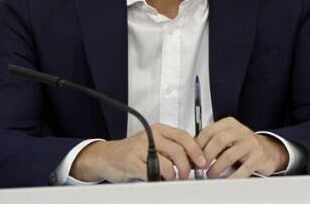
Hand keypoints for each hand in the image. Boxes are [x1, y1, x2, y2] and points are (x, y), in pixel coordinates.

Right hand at [71, 123, 207, 181]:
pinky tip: (158, 180)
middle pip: (178, 151)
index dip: (196, 150)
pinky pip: (152, 173)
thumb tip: (195, 158)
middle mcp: (150, 135)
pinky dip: (158, 180)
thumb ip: (172, 148)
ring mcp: (140, 148)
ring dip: (173, 176)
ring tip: (171, 179)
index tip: (202, 161)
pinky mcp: (132, 161)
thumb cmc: (133, 151)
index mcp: (159, 129)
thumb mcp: (154, 144)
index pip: (183, 136)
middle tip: (186, 175)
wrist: (106, 156)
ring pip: (167, 164)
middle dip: (186, 167)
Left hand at [196, 117, 288, 178]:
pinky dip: (233, 177)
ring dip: (217, 168)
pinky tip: (227, 181)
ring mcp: (250, 143)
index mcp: (229, 124)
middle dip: (206, 156)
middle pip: (218, 141)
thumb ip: (210, 142)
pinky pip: (243, 168)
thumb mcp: (226, 139)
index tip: (193, 157)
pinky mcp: (258, 156)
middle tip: (201, 167)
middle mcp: (240, 131)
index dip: (198, 145)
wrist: (267, 150)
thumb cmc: (242, 145)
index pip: (209, 131)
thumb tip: (191, 154)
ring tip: (211, 175)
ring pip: (229, 155)